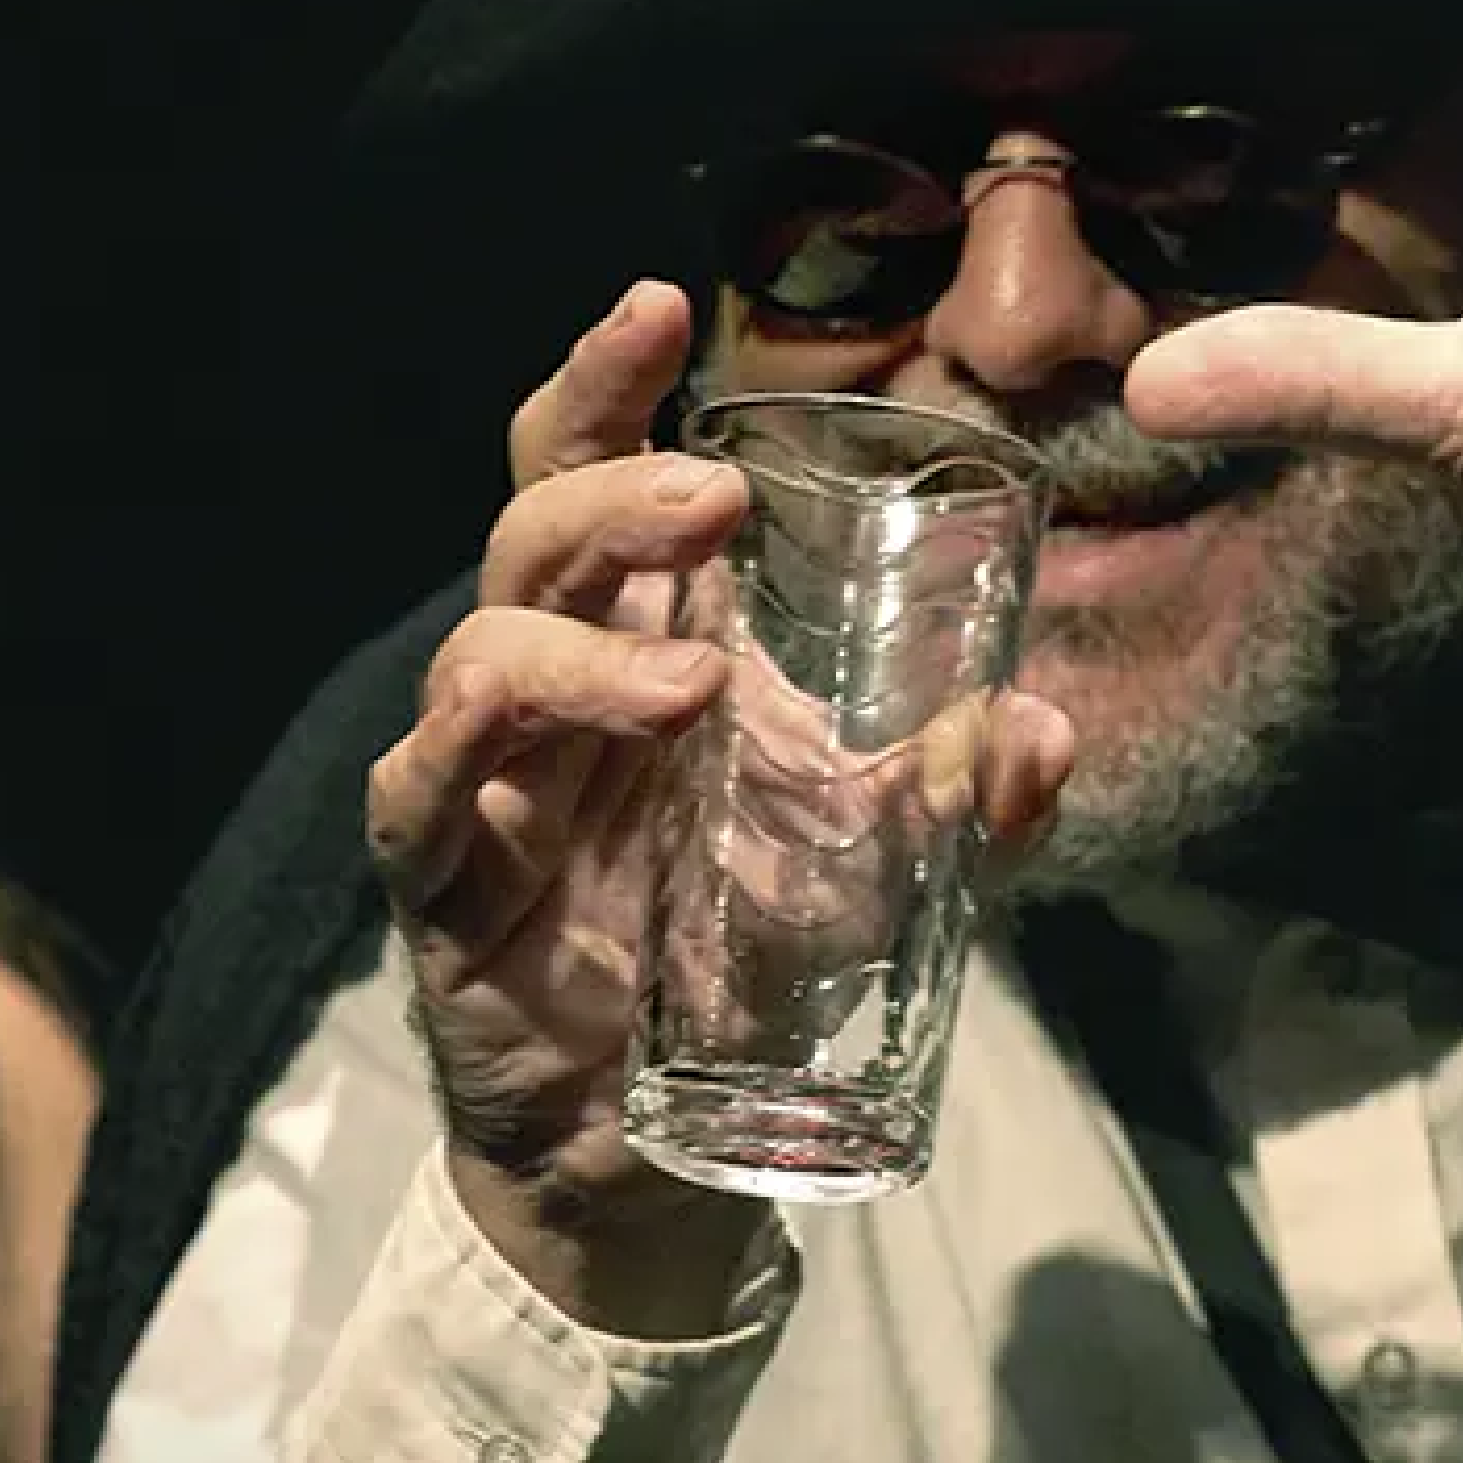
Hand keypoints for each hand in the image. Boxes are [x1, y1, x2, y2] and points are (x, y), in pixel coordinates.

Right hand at [365, 285, 1078, 1334]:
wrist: (656, 1158)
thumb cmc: (744, 963)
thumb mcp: (881, 875)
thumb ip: (958, 803)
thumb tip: (1038, 728)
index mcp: (641, 639)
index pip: (603, 475)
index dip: (614, 385)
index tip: (660, 304)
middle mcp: (553, 684)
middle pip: (535, 529)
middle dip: (613, 488)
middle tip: (715, 502)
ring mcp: (485, 779)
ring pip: (486, 649)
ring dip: (584, 642)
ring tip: (697, 682)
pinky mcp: (440, 881)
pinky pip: (423, 789)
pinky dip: (481, 755)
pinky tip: (556, 762)